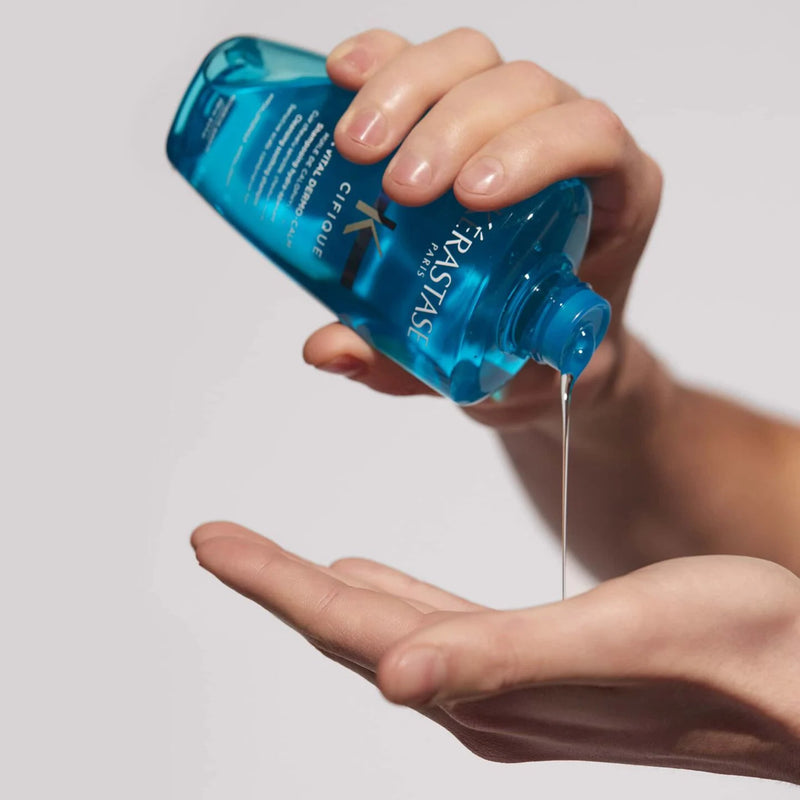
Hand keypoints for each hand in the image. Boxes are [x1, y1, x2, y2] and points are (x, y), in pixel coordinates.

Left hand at [191, 522, 799, 782]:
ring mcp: (504, 680)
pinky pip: (435, 623)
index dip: (274, 581)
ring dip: (323, 587)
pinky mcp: (535, 661)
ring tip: (274, 555)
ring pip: (384, 625)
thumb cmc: (735, 653)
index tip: (211, 541)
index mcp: (485, 688)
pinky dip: (388, 596)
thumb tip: (393, 681)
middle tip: (217, 541)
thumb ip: (502, 664)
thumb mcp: (621, 643)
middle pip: (349, 628)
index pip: (348, 628)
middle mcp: (480, 693)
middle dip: (278, 580)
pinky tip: (370, 577)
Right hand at [303, 28, 662, 426]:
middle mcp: (567, 142)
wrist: (532, 342)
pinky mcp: (461, 111)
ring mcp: (513, 118)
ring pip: (474, 60)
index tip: (469, 198)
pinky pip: (429, 62)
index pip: (594, 138)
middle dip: (454, 129)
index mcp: (611, 200)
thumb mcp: (486, 373)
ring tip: (354, 145)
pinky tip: (342, 77)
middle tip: (398, 188)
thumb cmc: (529, 350)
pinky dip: (384, 59)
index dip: (535, 151)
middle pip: (523, 88)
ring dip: (410, 89)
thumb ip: (414, 367)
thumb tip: (328, 351)